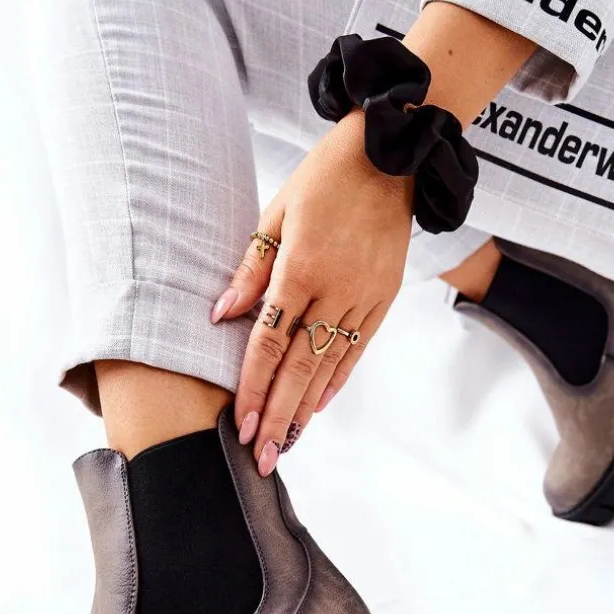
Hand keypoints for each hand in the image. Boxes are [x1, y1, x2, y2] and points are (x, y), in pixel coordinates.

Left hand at [210, 107, 413, 473]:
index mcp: (303, 268)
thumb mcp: (276, 212)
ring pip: (330, 367)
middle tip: (261, 459)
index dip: (253, 388)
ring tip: (287, 446)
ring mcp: (366, 297)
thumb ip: (251, 269)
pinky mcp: (386, 298)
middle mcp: (337, 290)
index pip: (270, 343)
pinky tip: (318, 407)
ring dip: (305, 411)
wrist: (391, 154)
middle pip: (300, 368)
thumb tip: (221, 315)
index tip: (242, 425)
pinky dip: (337, 381)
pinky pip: (358, 349)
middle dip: (278, 417)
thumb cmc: (325, 178)